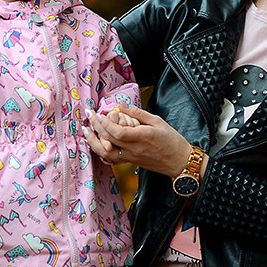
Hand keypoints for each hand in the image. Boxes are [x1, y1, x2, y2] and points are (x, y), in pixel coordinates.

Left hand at [85, 105, 200, 177]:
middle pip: (108, 140)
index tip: (98, 113)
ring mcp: (131, 157)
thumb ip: (137, 113)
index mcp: (141, 137)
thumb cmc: (172, 141)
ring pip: (106, 152)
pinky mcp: (130, 162)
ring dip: (94, 142)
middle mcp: (133, 149)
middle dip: (96, 127)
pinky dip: (102, 150)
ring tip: (87, 131)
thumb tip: (120, 104)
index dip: (104, 123)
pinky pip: (112, 158)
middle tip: (89, 116)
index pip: (117, 132)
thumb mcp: (157, 121)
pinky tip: (97, 142)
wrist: (179, 162)